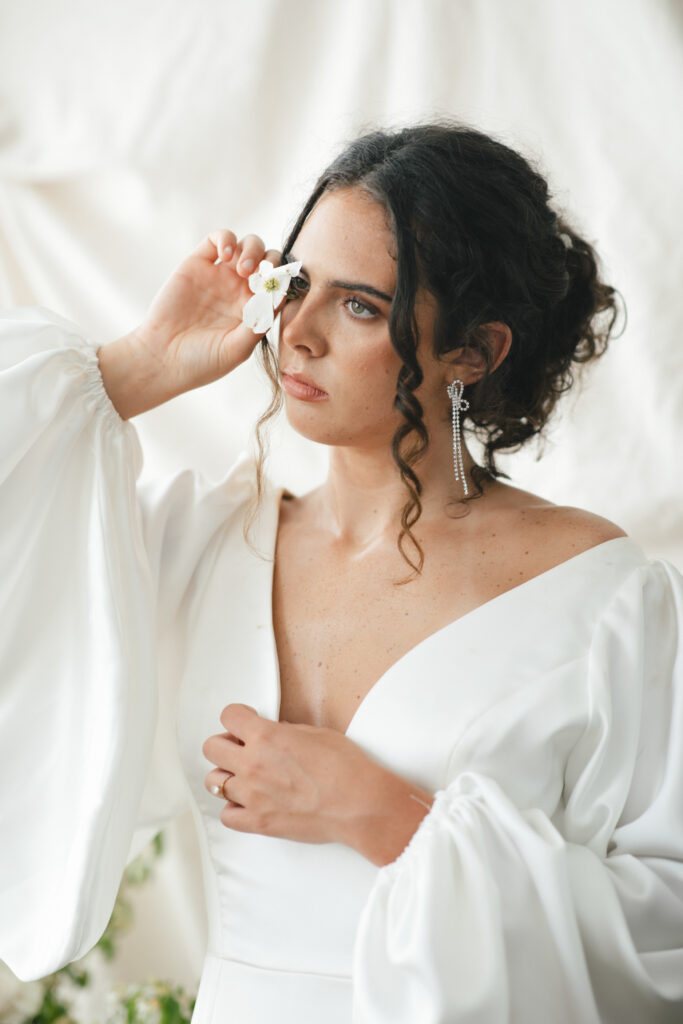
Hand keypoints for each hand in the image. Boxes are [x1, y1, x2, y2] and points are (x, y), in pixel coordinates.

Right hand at [129, 231, 283, 397]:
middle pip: (268, 260)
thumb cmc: (201, 361)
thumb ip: (258, 324)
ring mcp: (219, 276)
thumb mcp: (237, 349)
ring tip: (243, 269)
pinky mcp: (197, 264)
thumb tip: (279, 296)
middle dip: (272, 262)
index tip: (278, 287)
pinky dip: (226, 238)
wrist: (161, 359)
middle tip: (261, 277)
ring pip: (247, 246)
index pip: (278, 285)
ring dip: (253, 250)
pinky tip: (226, 253)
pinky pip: (217, 239)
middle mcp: (240, 290)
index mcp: (254, 310)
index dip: (283, 281)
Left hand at [202, 704, 382, 846]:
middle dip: (225, 744)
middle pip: (211, 748)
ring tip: (246, 778)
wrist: (359, 804)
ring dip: (228, 776)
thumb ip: (284, 732)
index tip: (244, 722)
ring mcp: (252, 796)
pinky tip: (249, 803)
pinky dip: (234, 808)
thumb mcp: (315, 733)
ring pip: (214, 782)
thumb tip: (271, 734)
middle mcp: (252, 764)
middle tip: (241, 748)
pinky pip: (227, 815)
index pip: (228, 716)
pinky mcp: (258, 822)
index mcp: (266, 736)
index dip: (237, 717)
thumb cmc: (346, 767)